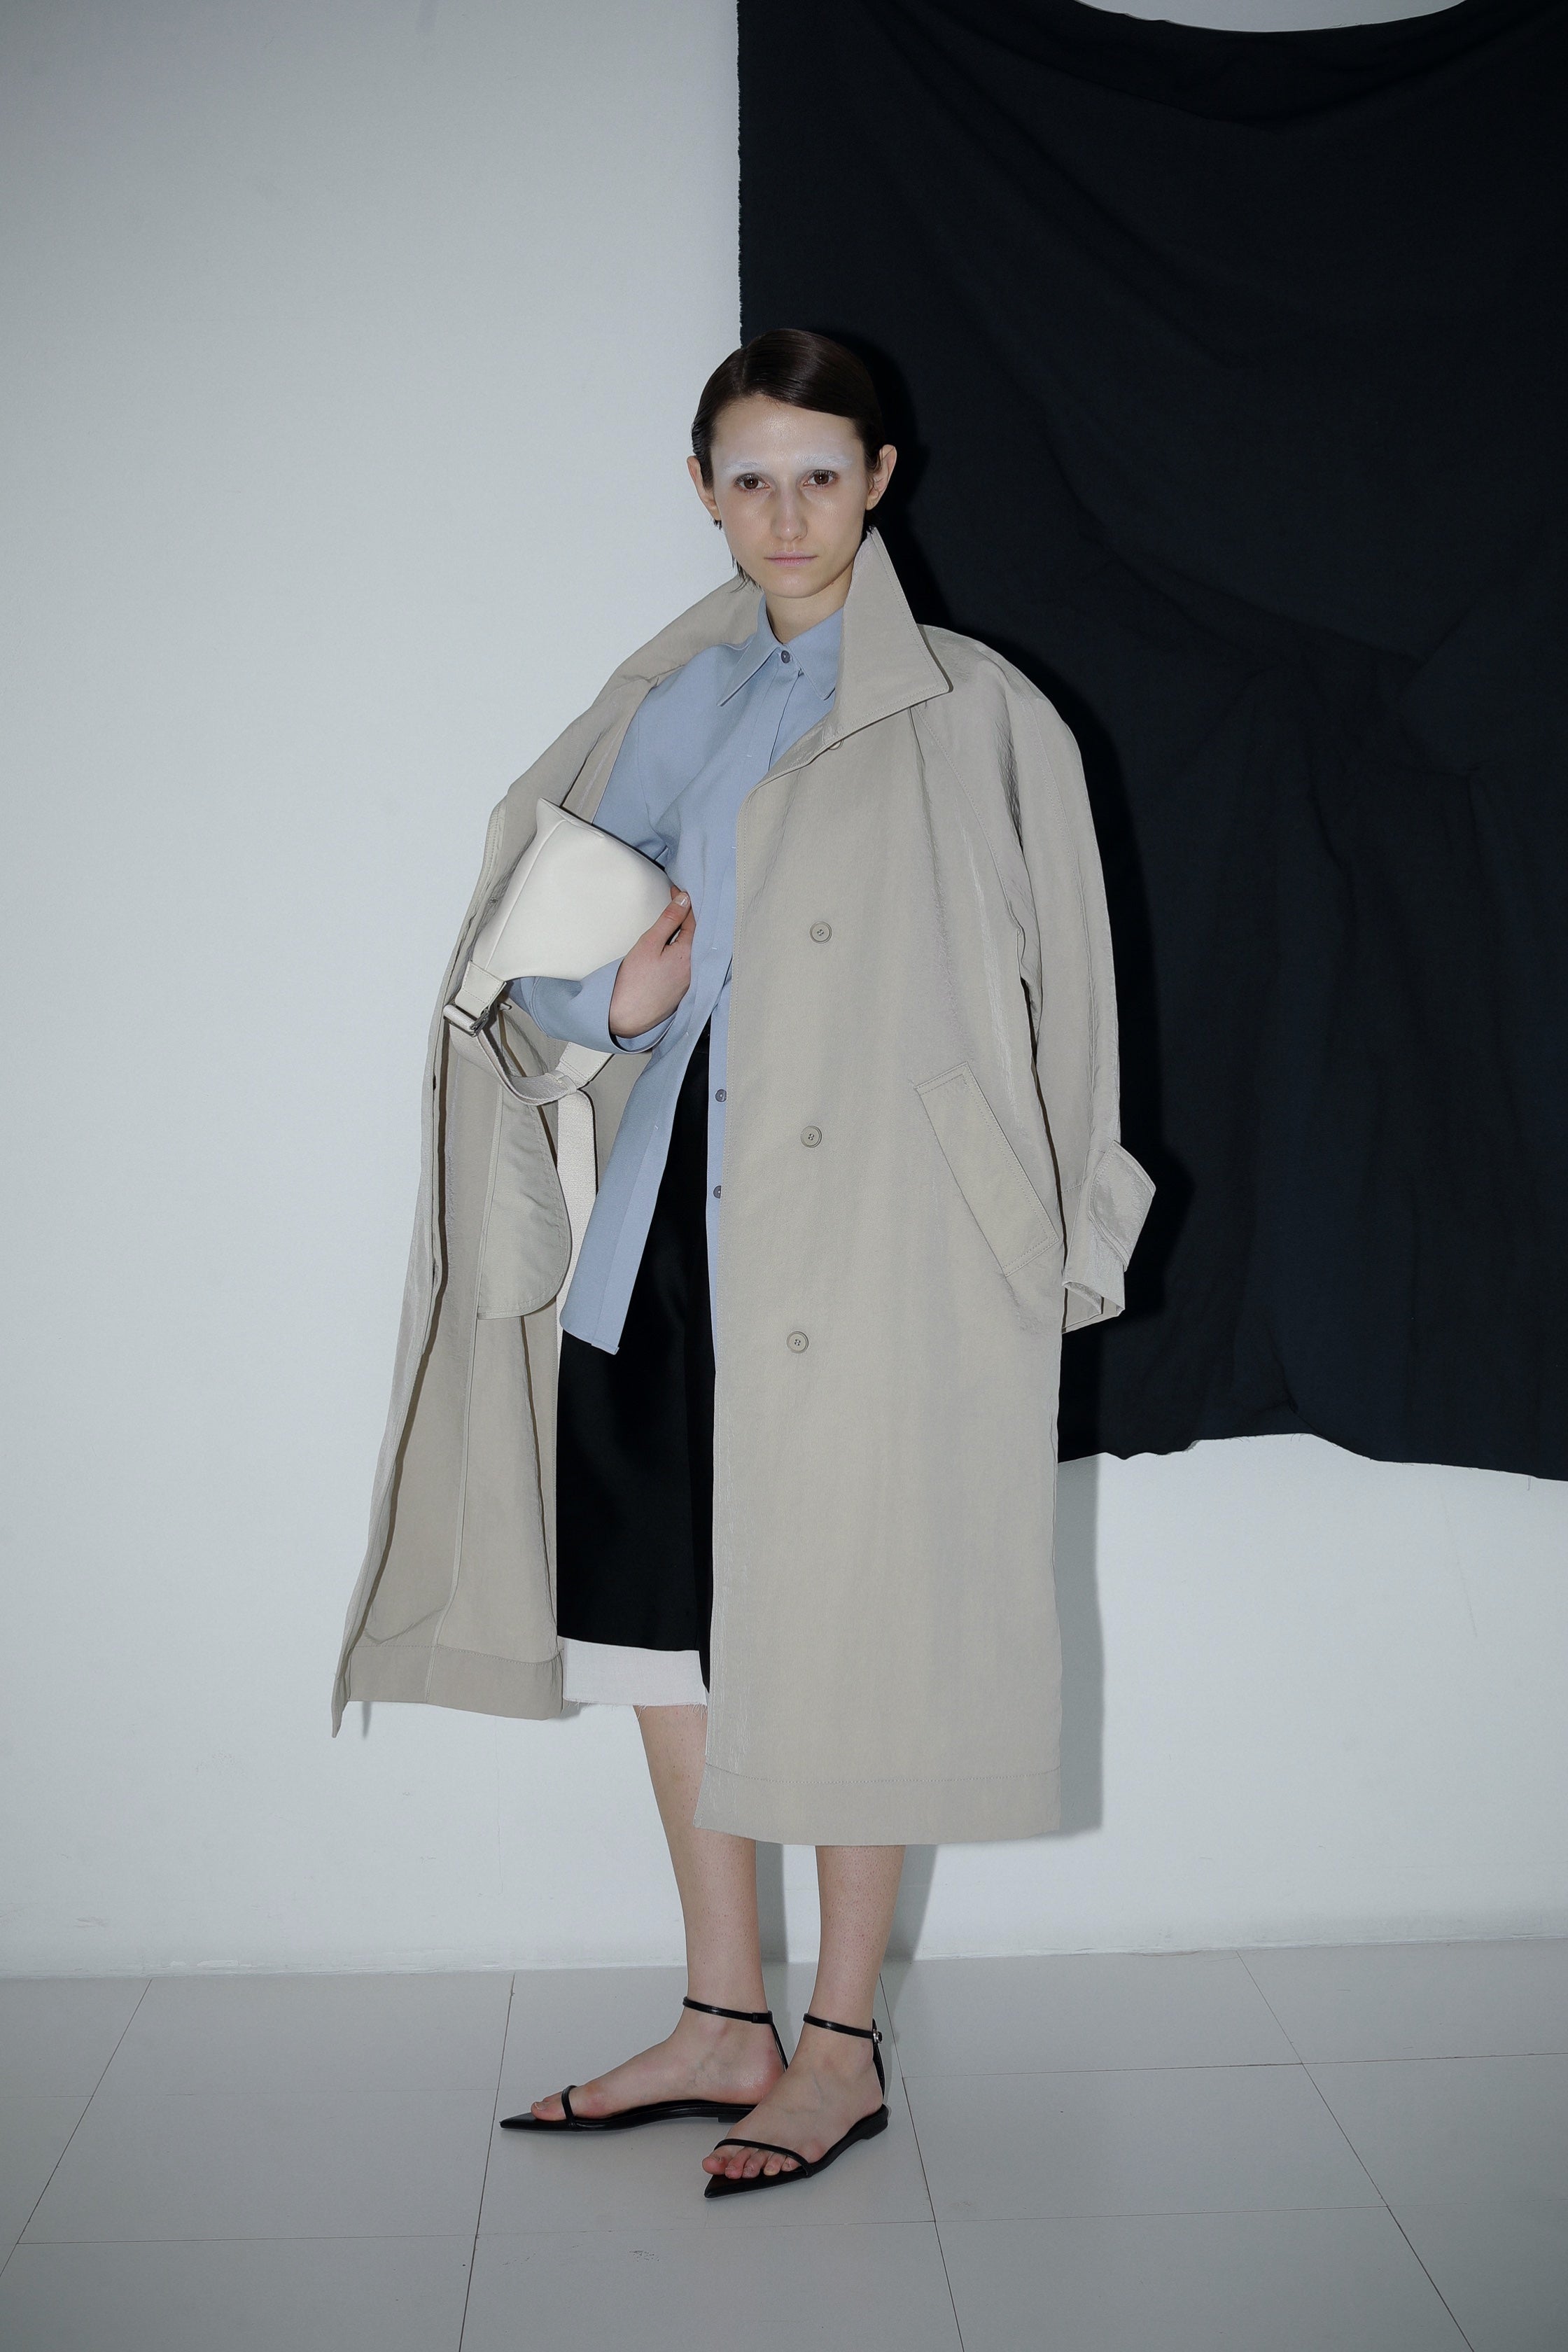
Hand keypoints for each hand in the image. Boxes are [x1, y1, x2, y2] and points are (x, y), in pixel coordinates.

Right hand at [608, 882, 693, 1038]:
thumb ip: (669, 920)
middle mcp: (696, 968)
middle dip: (690, 915)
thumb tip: (684, 900)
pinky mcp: (684, 989)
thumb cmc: (634, 983)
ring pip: (695, 948)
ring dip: (689, 931)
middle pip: (699, 934)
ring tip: (679, 917)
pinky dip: (686, 948)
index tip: (676, 891)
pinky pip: (691, 962)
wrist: (626, 1017)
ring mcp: (691, 981)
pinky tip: (678, 944)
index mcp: (689, 955)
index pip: (694, 920)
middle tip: (679, 900)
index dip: (685, 903)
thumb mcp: (649, 943)